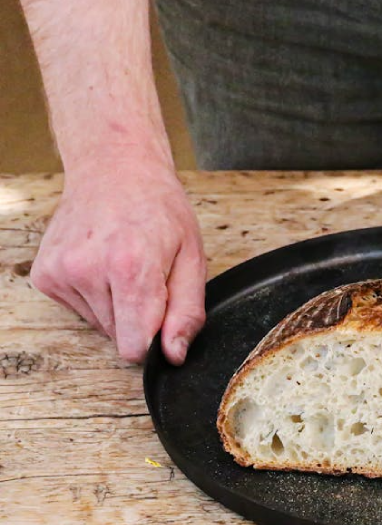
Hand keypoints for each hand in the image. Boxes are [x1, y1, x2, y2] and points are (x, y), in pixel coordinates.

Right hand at [31, 157, 206, 363]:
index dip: (154, 343)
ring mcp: (61, 272)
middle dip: (139, 318)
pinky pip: (80, 310)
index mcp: (130, 267)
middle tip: (146, 277)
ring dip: (117, 307)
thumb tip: (173, 355)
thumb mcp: (193, 258)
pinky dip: (96, 296)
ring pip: (100, 325)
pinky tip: (102, 264)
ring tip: (124, 266)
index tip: (163, 320)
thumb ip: (187, 312)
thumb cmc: (159, 209)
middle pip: (119, 337)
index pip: (134, 346)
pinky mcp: (45, 275)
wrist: (114, 169)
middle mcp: (87, 270)